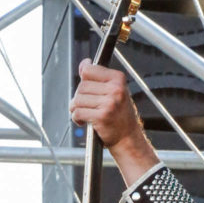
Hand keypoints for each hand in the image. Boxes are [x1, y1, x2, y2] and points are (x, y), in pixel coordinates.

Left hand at [70, 61, 158, 184]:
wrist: (127, 138)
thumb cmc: (120, 116)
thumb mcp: (114, 91)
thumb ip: (99, 78)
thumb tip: (84, 64)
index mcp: (118, 79)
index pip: (89, 70)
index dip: (83, 77)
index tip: (85, 84)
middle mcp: (115, 90)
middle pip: (82, 86)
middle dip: (79, 97)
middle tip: (86, 105)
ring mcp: (109, 103)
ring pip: (78, 100)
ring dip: (76, 108)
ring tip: (83, 114)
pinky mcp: (101, 117)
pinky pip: (78, 112)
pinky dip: (76, 118)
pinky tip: (83, 121)